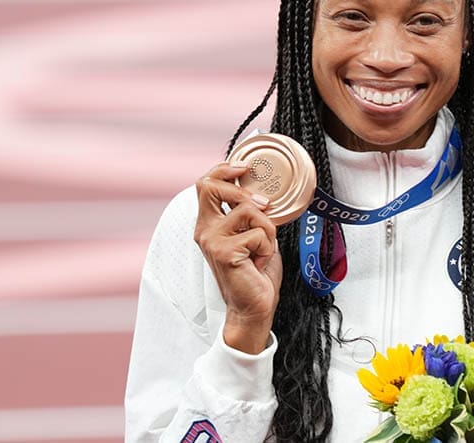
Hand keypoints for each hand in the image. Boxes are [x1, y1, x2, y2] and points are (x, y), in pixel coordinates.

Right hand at [194, 161, 280, 353]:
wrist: (253, 306)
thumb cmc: (255, 271)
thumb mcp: (253, 234)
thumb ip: (250, 213)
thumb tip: (261, 191)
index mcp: (209, 223)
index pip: (205, 183)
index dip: (223, 169)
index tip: (245, 167)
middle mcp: (205, 229)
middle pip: (211, 186)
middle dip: (243, 191)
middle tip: (264, 206)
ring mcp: (212, 241)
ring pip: (248, 210)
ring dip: (267, 228)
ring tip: (262, 248)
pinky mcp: (224, 252)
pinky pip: (258, 233)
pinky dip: (268, 247)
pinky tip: (259, 262)